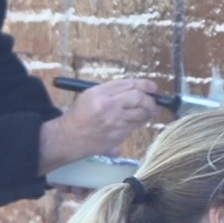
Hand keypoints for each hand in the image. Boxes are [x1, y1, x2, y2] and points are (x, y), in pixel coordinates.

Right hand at [38, 77, 158, 172]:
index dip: (144, 84)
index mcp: (100, 94)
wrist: (69, 137)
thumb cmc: (79, 115)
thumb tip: (136, 89)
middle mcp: (109, 107)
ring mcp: (115, 123)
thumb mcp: (90, 95)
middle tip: (154, 101)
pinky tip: (134, 121)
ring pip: (141, 115)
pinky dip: (137, 123)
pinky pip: (134, 127)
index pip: (129, 85)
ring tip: (148, 111)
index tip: (153, 86)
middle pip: (139, 99)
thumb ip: (112, 91)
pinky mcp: (118, 137)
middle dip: (150, 100)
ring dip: (147, 113)